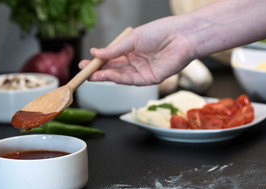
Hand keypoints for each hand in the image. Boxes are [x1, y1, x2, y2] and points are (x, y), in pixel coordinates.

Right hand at [79, 17, 194, 85]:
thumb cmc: (161, 31)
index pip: (111, 58)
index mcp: (132, 49)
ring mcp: (142, 71)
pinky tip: (107, 75)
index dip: (98, 61)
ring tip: (91, 75)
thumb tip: (95, 53)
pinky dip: (118, 78)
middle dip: (98, 71)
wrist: (182, 36)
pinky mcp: (149, 79)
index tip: (84, 62)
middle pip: (114, 69)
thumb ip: (114, 49)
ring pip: (120, 76)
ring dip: (105, 76)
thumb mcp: (132, 39)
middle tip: (84, 73)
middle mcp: (136, 61)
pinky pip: (131, 80)